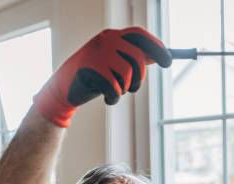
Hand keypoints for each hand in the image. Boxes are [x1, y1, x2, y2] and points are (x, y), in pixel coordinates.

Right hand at [33, 27, 171, 126]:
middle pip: (137, 57)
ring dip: (125, 89)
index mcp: (112, 36)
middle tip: (135, 88)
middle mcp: (105, 41)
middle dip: (140, 77)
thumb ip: (136, 57)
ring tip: (116, 92)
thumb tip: (164, 56)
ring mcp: (97, 54)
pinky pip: (114, 87)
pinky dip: (114, 98)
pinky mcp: (90, 70)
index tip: (168, 61)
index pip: (139, 35)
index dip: (156, 47)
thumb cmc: (95, 76)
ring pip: (127, 75)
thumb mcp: (115, 63)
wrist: (65, 88)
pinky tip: (108, 99)